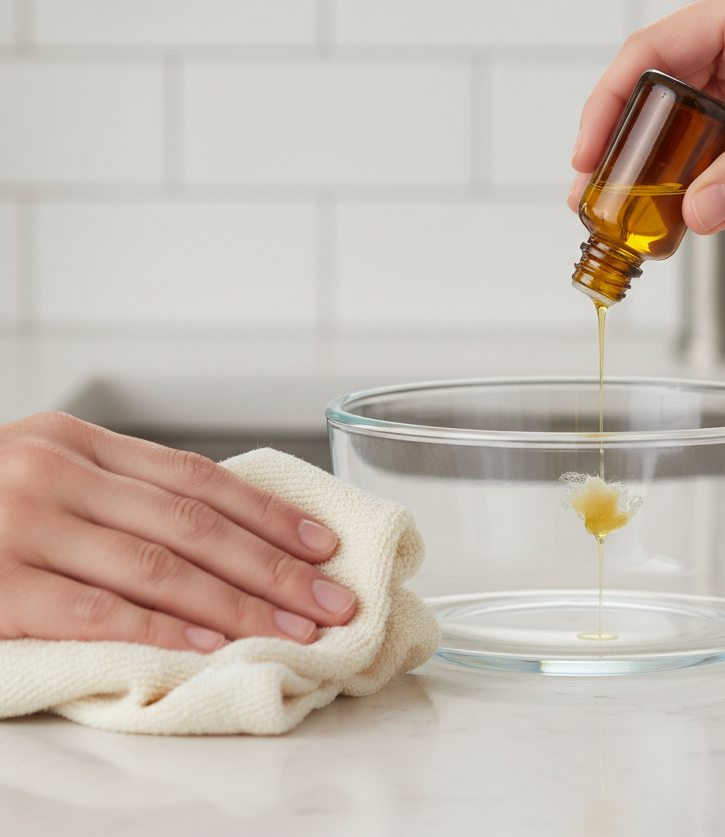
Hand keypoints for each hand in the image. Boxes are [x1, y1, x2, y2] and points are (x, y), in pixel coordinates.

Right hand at [0, 412, 356, 652]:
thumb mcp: (47, 471)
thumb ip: (121, 491)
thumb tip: (229, 531)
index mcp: (80, 440)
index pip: (198, 478)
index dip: (268, 514)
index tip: (322, 547)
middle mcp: (56, 472)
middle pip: (193, 524)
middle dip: (274, 567)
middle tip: (332, 600)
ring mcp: (22, 526)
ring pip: (158, 568)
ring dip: (238, 605)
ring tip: (294, 631)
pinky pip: (95, 612)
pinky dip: (161, 630)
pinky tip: (211, 646)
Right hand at [568, 0, 724, 232]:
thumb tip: (698, 212)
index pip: (653, 51)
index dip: (610, 104)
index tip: (588, 155)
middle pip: (656, 90)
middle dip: (622, 144)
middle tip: (595, 195)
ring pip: (679, 124)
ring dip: (653, 168)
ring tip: (625, 213)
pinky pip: (712, 150)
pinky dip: (691, 181)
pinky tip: (674, 213)